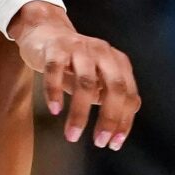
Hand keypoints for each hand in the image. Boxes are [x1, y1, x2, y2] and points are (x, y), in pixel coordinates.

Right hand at [7, 1, 140, 149]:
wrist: (46, 31)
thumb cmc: (75, 63)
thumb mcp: (97, 78)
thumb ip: (108, 98)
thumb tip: (119, 128)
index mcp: (118, 62)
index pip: (128, 95)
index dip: (123, 121)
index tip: (114, 144)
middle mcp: (103, 52)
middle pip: (113, 87)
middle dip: (109, 118)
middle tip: (99, 142)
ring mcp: (79, 48)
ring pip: (85, 83)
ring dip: (80, 113)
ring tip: (72, 135)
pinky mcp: (55, 48)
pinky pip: (55, 71)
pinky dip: (55, 92)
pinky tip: (55, 109)